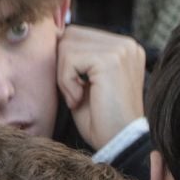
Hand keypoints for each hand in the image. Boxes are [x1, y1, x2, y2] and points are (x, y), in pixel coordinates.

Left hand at [56, 24, 146, 151]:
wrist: (120, 144)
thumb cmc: (102, 119)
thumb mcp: (86, 81)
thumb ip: (76, 58)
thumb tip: (52, 36)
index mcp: (124, 47)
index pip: (78, 35)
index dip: (67, 62)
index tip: (78, 90)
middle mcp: (126, 44)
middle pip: (71, 35)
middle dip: (64, 66)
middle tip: (75, 95)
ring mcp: (121, 49)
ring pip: (67, 45)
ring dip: (64, 75)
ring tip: (78, 98)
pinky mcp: (110, 59)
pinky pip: (69, 58)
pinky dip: (66, 81)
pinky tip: (79, 99)